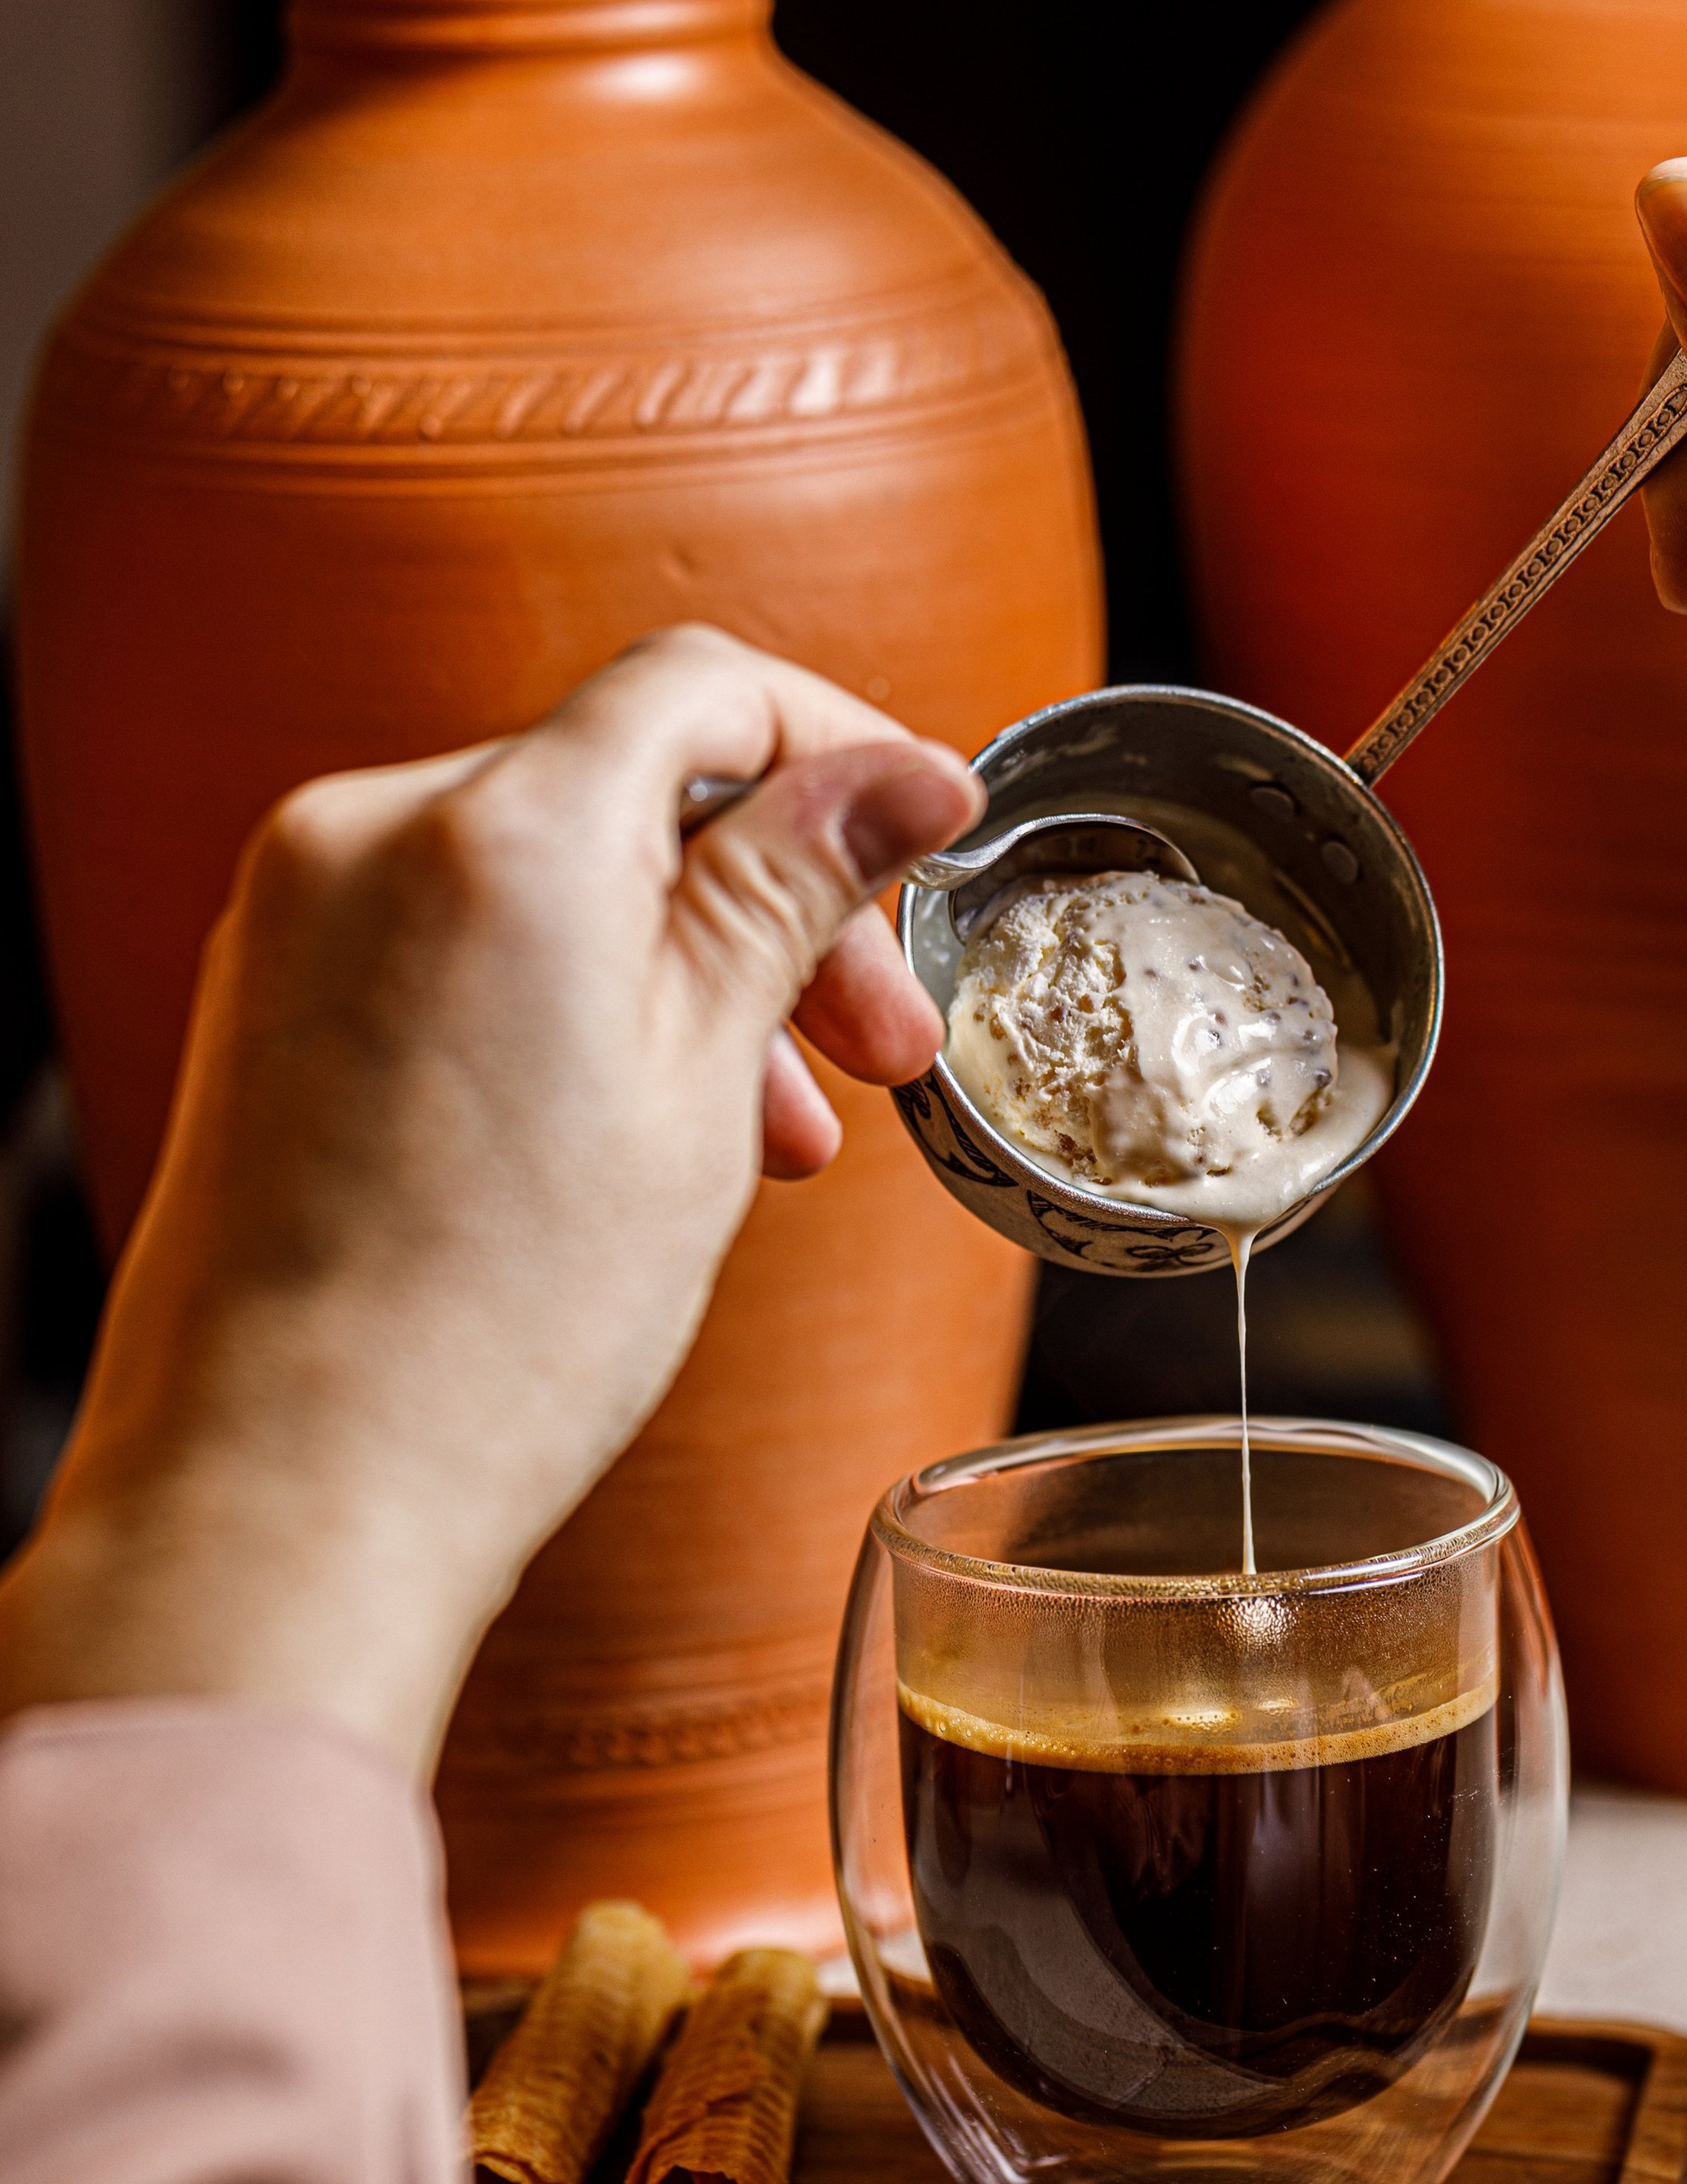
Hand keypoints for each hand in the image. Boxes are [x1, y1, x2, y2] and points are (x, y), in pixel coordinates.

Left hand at [0, 626, 979, 1771]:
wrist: (286, 1494)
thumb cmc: (496, 1326)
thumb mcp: (699, 1086)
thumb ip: (790, 895)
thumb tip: (900, 774)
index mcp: (503, 830)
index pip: (700, 689)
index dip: (840, 746)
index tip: (925, 836)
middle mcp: (369, 831)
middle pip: (624, 789)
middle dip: (774, 904)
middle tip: (881, 1047)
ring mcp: (296, 914)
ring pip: (545, 878)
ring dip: (681, 973)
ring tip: (773, 1134)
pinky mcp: (264, 1001)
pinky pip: (453, 946)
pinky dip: (567, 1007)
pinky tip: (634, 1136)